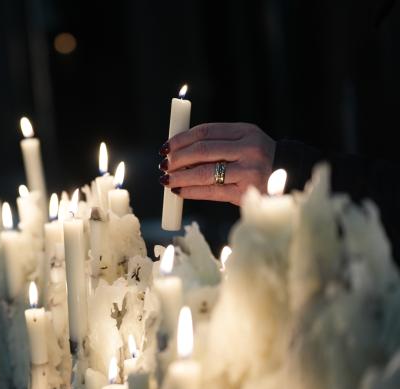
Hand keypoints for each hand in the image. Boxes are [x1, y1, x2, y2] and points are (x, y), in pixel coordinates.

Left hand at [158, 122, 275, 204]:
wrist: (290, 178)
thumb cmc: (257, 160)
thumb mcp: (244, 142)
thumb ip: (217, 142)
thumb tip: (177, 150)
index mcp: (245, 131)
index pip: (206, 131)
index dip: (181, 139)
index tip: (166, 147)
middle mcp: (249, 149)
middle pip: (203, 151)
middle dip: (178, 158)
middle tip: (163, 164)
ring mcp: (248, 171)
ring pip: (205, 172)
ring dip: (180, 177)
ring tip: (166, 179)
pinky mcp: (246, 192)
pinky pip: (211, 191)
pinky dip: (191, 191)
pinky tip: (179, 191)